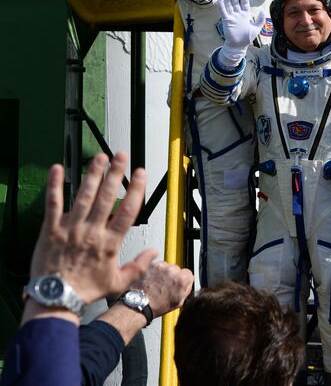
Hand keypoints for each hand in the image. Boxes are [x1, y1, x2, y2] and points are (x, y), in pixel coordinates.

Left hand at [30, 152, 154, 304]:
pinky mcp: (52, 228)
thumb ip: (138, 266)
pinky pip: (53, 203)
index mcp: (109, 243)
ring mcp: (71, 228)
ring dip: (93, 175)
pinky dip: (55, 186)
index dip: (136, 189)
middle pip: (107, 197)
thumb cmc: (87, 290)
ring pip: (84, 196)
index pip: (127, 211)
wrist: (56, 298)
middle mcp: (92, 231)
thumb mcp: (118, 282)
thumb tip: (155, 253)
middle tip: (121, 155)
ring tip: (100, 157)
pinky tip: (57, 168)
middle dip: (115, 174)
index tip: (141, 173)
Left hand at [134, 260, 193, 318]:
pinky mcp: (151, 265)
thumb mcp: (179, 302)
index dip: (184, 280)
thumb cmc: (157, 306)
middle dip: (173, 275)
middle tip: (167, 286)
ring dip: (164, 272)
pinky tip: (153, 280)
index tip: (180, 283)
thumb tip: (189, 282)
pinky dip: (155, 271)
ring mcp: (161, 266)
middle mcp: (172, 270)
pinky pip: (157, 265)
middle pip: (177, 269)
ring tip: (158, 284)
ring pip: (167, 266)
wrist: (140, 304)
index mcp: (181, 280)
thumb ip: (187, 289)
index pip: (189, 273)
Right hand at [217, 0, 265, 67]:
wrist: (238, 46)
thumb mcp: (256, 29)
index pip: (245, 3)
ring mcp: (232, 17)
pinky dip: (221, 7)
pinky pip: (223, 12)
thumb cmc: (247, 38)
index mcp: (245, 15)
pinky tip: (219, 1)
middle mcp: (238, 14)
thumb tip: (262, 11)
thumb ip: (260, 20)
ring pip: (229, 6)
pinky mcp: (226, 21)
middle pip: (236, 3)